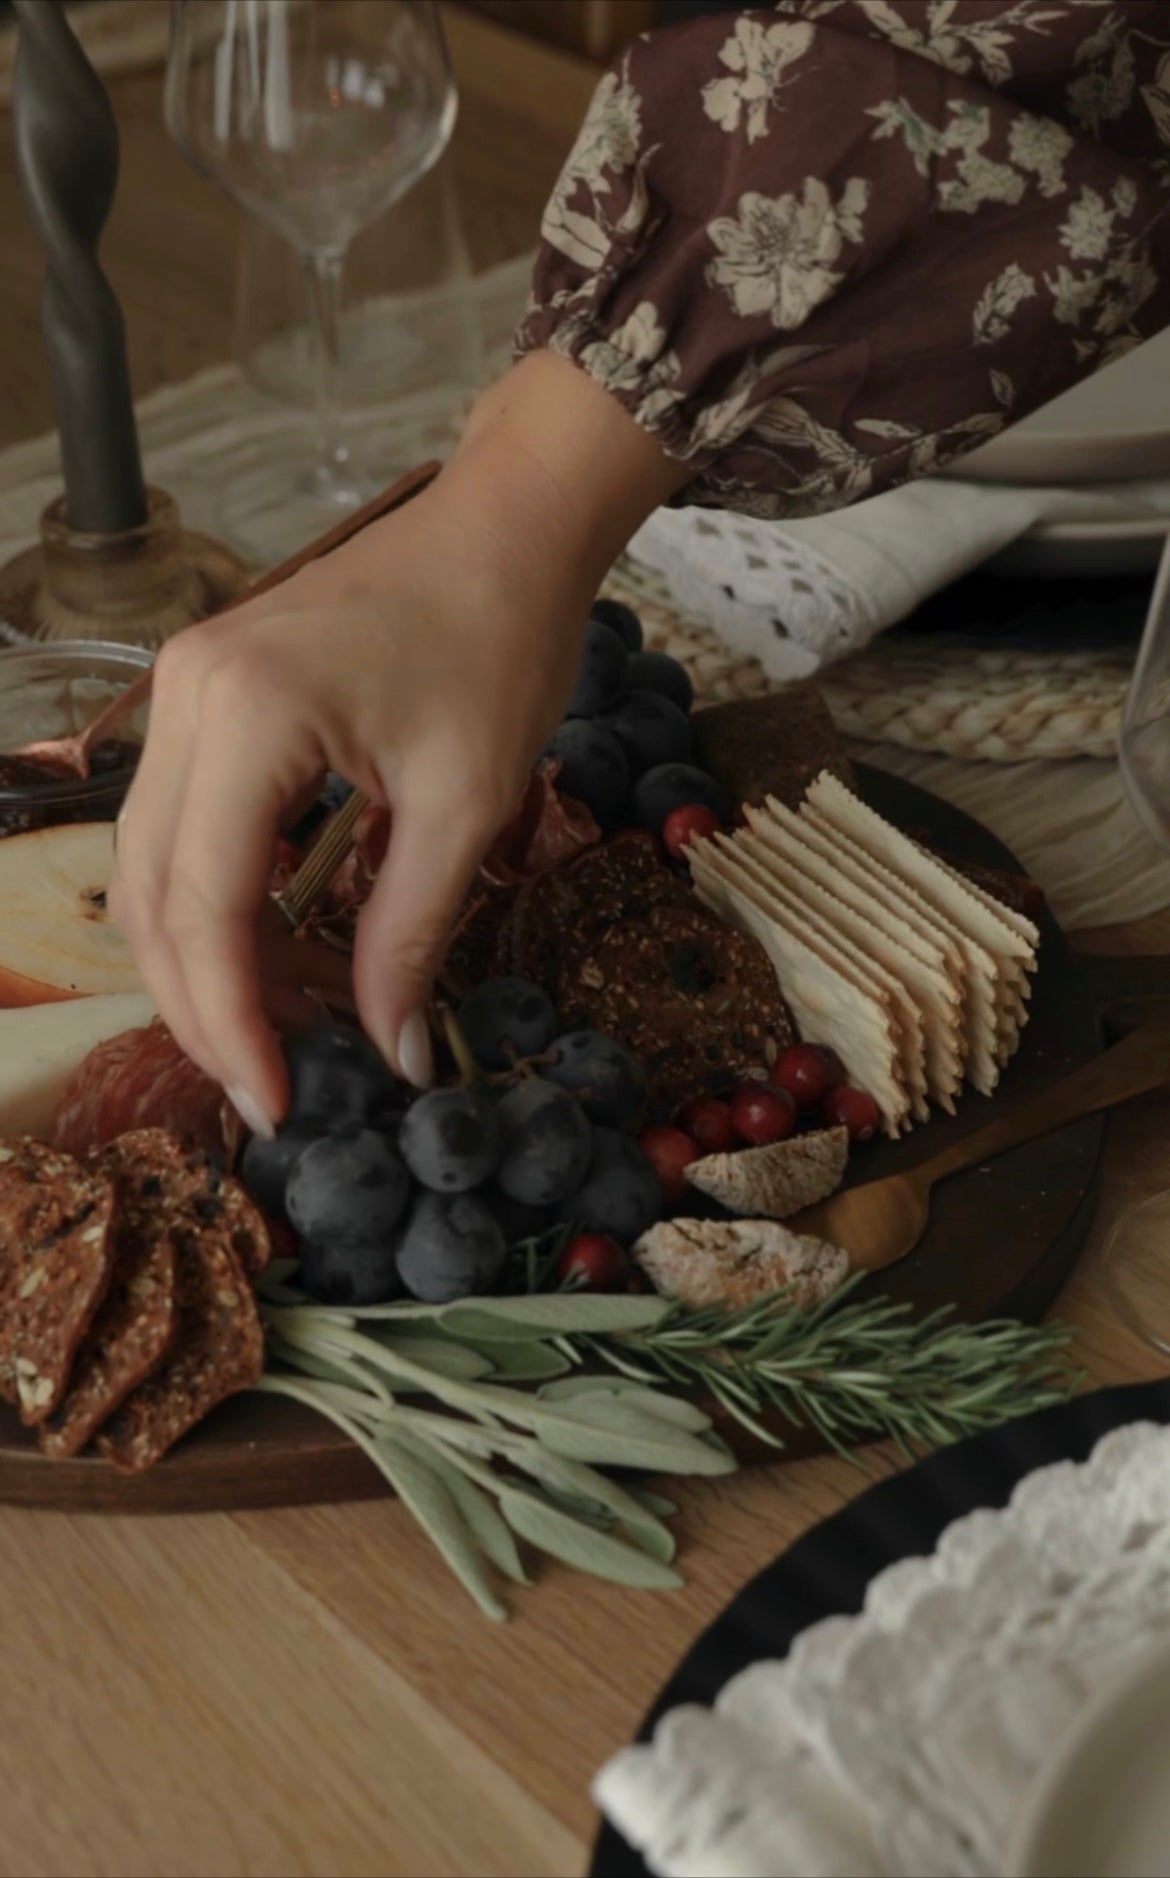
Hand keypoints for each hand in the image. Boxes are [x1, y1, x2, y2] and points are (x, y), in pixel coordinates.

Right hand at [109, 352, 687, 1132]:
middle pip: (149, 894)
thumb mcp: (467, 804)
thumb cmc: (500, 642)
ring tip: (282, 1031)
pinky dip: (218, 901)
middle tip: (272, 1086)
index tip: (276, 1105)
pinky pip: (182, 824)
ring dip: (203, 960)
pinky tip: (278, 952)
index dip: (231, 1021)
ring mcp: (182, 690)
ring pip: (149, 865)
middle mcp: (184, 699)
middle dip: (202, 1005)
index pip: (203, 904)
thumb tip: (395, 1055)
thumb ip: (413, 934)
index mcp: (245, 716)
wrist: (505, 527)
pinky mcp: (205, 695)